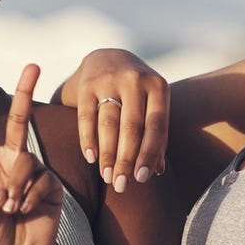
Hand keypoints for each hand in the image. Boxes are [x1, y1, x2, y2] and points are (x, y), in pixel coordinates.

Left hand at [0, 64, 63, 244]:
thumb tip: (2, 190)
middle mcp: (11, 159)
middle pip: (19, 120)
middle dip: (25, 92)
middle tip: (34, 65)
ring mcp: (34, 169)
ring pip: (25, 161)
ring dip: (16, 187)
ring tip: (12, 209)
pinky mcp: (51, 183)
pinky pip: (41, 180)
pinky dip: (30, 198)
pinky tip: (26, 211)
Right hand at [62, 48, 167, 190]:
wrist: (107, 59)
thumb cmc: (135, 93)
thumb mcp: (151, 105)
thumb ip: (155, 136)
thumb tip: (156, 172)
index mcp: (158, 86)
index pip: (155, 125)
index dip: (149, 153)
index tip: (141, 179)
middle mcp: (135, 80)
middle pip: (131, 127)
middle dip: (126, 159)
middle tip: (121, 185)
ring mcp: (110, 79)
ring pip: (109, 123)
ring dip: (107, 154)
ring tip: (107, 177)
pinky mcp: (87, 84)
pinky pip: (87, 117)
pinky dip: (88, 139)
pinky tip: (91, 158)